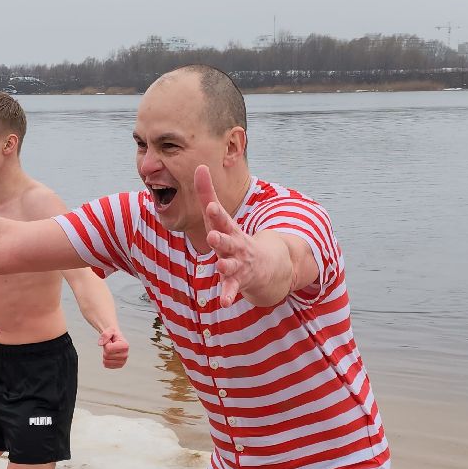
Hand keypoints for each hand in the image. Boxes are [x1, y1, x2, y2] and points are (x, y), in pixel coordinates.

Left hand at [97, 327, 128, 368]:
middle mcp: (126, 355)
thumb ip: (105, 335)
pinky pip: (107, 366)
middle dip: (105, 350)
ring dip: (105, 355)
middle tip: (110, 346)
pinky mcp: (119, 366)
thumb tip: (100, 343)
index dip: (106, 344)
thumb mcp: (109, 331)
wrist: (116, 340)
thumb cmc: (112, 335)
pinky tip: (110, 356)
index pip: (108, 349)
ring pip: (106, 362)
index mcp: (125, 346)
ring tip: (110, 351)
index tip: (111, 342)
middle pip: (107, 356)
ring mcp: (123, 362)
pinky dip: (105, 361)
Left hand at [196, 165, 288, 306]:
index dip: (216, 213)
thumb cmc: (234, 236)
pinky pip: (232, 289)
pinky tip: (224, 302)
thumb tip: (199, 165)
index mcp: (228, 229)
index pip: (222, 219)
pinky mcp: (238, 281)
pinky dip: (228, 295)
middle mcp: (235, 246)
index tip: (209, 205)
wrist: (268, 265)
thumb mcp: (220, 216)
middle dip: (220, 239)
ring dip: (226, 266)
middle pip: (227, 241)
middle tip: (213, 236)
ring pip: (231, 266)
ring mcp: (238, 264)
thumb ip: (207, 192)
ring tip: (220, 266)